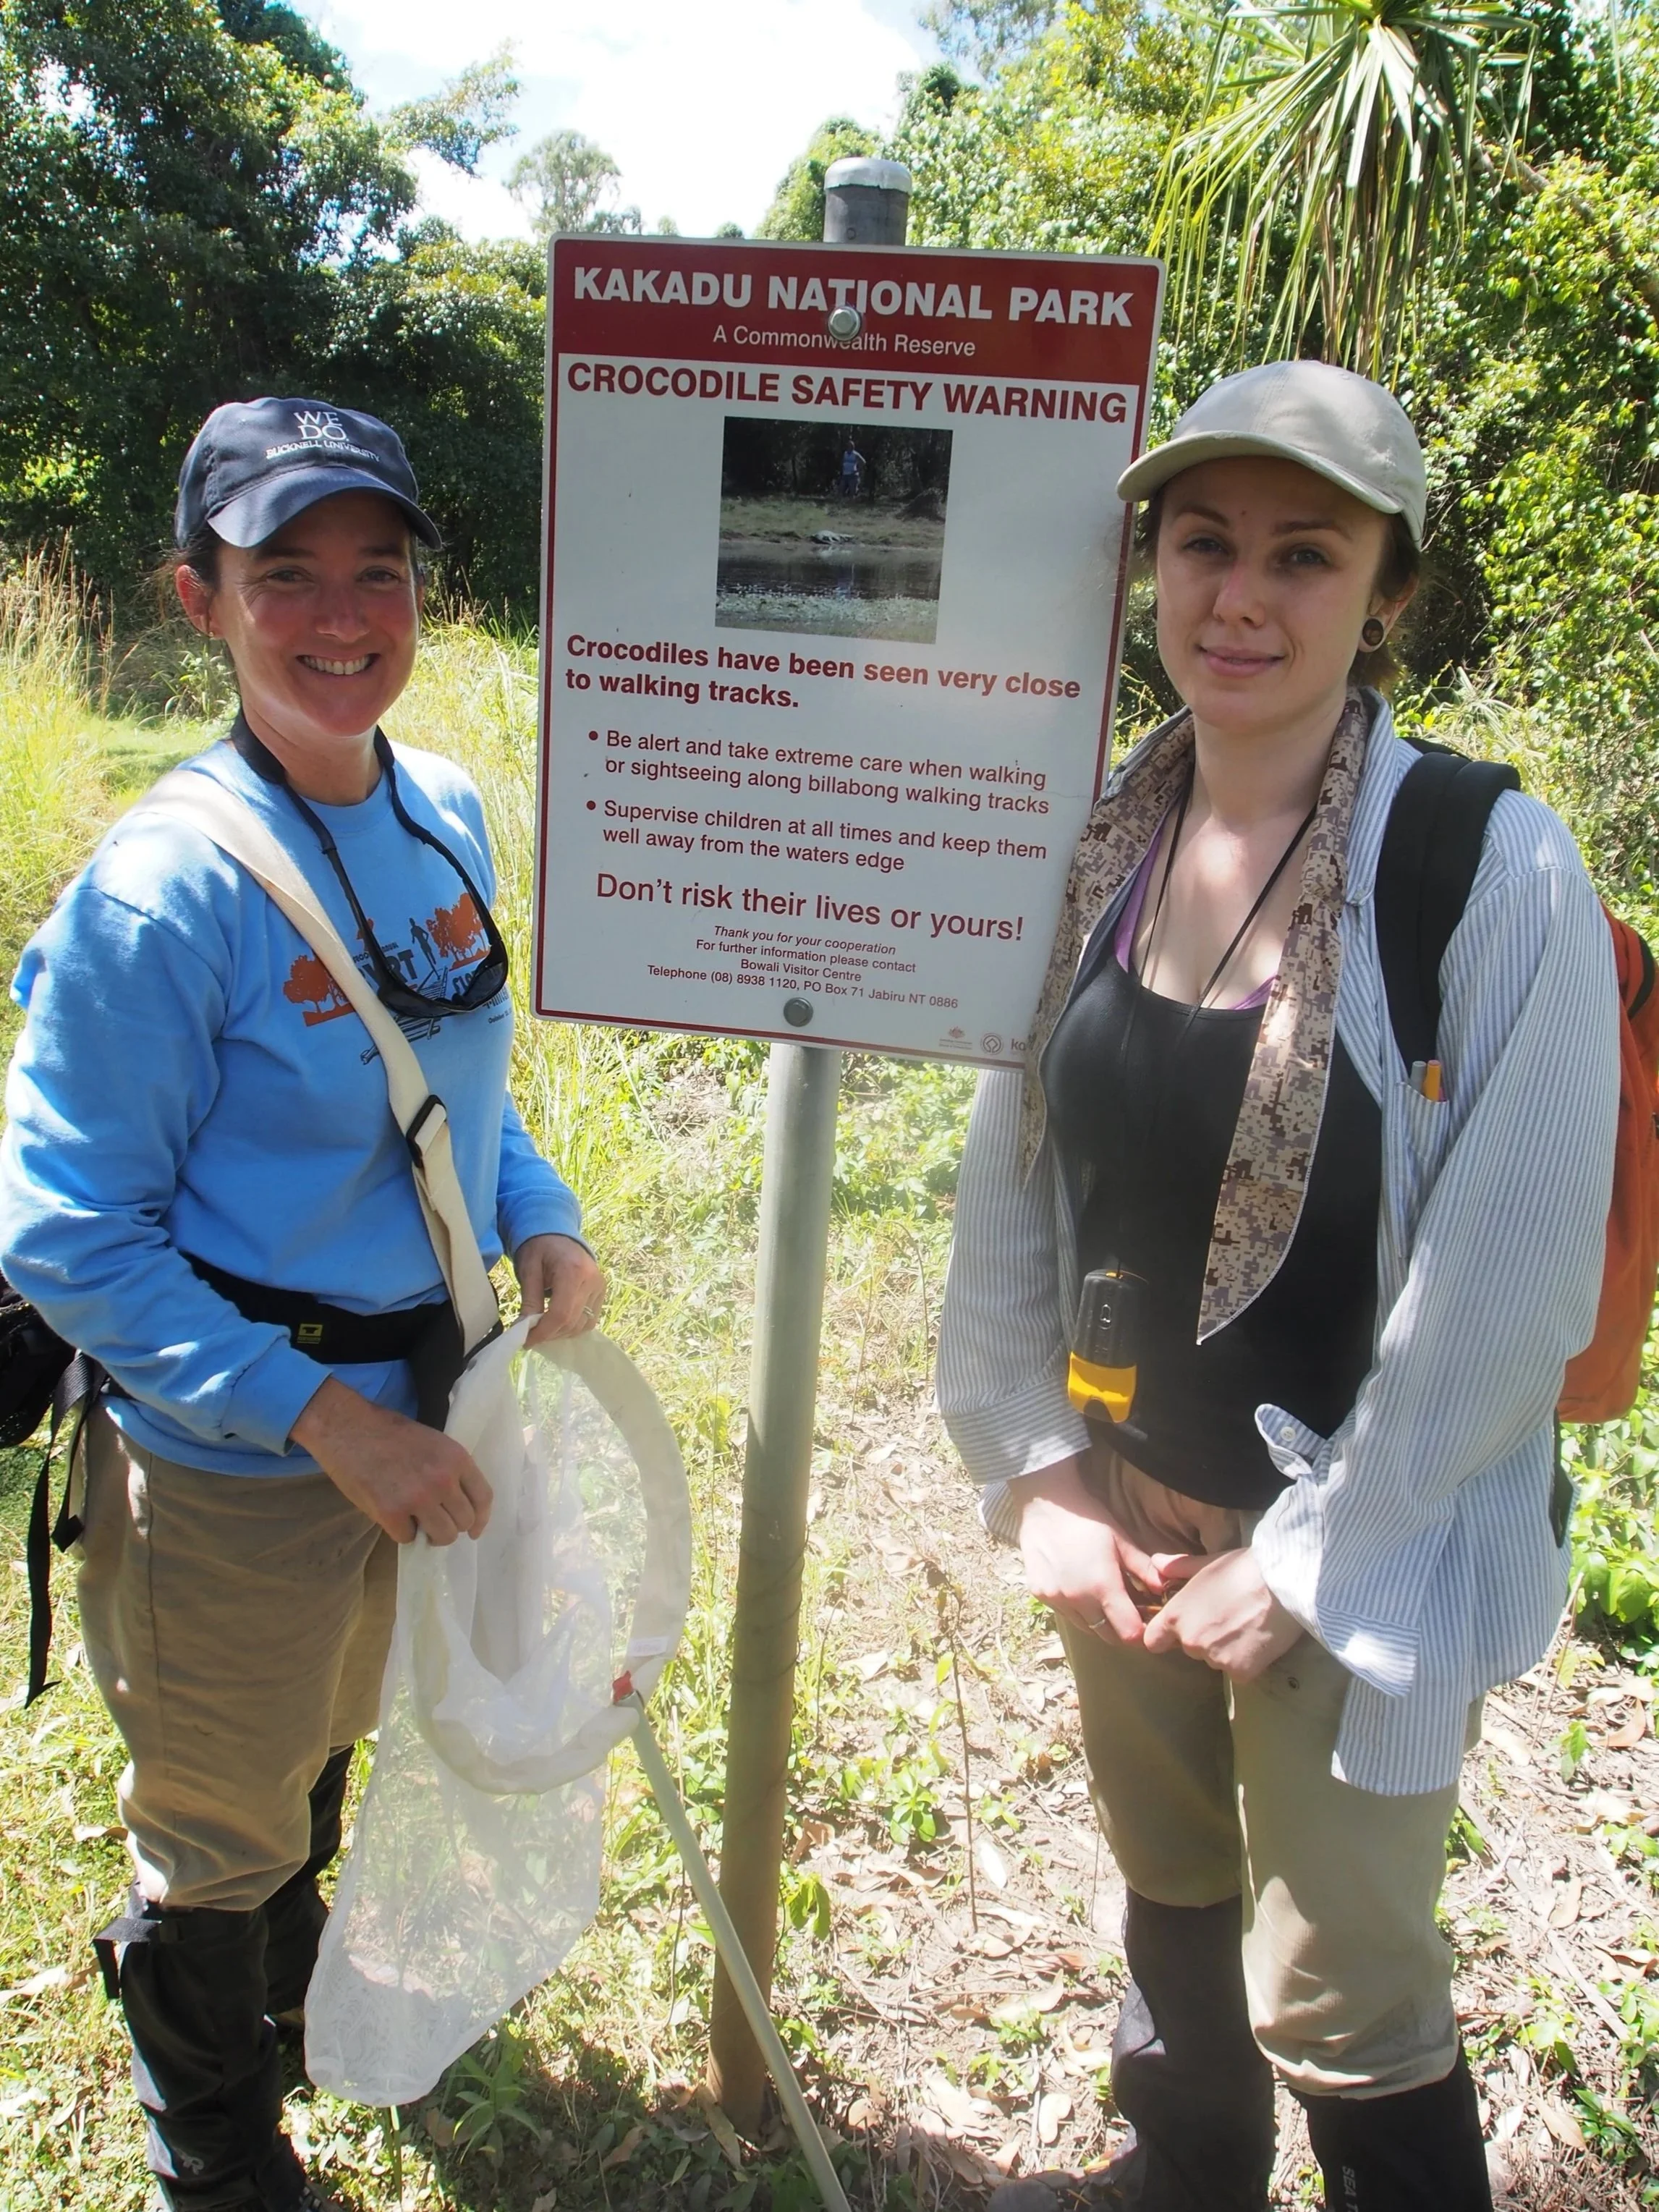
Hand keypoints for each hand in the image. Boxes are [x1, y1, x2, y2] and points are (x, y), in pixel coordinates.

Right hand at [292, 1375, 492, 1544]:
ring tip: (416, 1523)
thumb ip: (448, 1470)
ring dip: (430, 1535)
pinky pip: (408, 1538)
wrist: (347, 1427)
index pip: (483, 1497)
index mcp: (456, 1458)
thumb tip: (455, 1502)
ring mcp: (418, 1498)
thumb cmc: (387, 1431)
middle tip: (434, 1521)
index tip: (474, 1530)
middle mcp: (443, 1480)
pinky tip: (392, 1516)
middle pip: (464, 1521)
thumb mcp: (432, 1442)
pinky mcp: (391, 1513)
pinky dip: (401, 1532)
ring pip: (442, 1536)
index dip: (481, 1519)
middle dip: (450, 1525)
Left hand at [515, 1233, 605, 1343]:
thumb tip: (524, 1329)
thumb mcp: (529, 1270)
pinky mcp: (601, 1292)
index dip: (543, 1332)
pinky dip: (573, 1327)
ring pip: (583, 1325)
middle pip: (572, 1322)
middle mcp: (592, 1281)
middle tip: (530, 1336)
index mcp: (573, 1272)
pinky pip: (590, 1320)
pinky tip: (557, 1323)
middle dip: (550, 1334)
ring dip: (561, 1333)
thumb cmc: (539, 1248)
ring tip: (543, 1329)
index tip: (526, 1341)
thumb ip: (529, 1300)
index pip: (561, 1314)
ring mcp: (600, 1287)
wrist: (557, 1232)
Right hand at [1014, 1457, 1166, 1645]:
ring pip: (1086, 1628)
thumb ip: (1144, 1568)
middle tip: (1130, 1613)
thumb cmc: (1088, 1518)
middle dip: (1122, 1630)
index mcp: (1102, 1587)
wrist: (1045, 1503)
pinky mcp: (1039, 1595)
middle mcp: (1077, 1600)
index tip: (1147, 1622)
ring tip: (1105, 1601)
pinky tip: (1081, 1591)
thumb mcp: (1121, 1540)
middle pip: (1108, 1636)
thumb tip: (1164, 1589)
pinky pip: (1066, 1615)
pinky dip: (1078, 1612)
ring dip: (1099, 1623)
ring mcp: (1056, 1600)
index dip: (1142, 1633)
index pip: (1129, 1633)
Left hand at [1141, 1547, 1303, 1679]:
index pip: (1153, 1640)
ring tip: (1246, 1625)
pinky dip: (1246, 1660)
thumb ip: (1178, 1567)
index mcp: (1176, 1616)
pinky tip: (1259, 1639)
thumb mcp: (1207, 1563)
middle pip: (1190, 1648)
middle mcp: (1190, 1642)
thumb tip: (1156, 1563)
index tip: (1180, 1628)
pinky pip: (1237, 1670)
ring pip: (1215, 1658)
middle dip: (1204, 1637)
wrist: (1284, 1585)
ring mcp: (1215, 1659)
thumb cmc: (1244, 1568)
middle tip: (1227, 1617)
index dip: (1165, 1636)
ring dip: (1225, 1649)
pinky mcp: (1240, 1672)